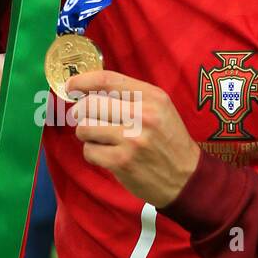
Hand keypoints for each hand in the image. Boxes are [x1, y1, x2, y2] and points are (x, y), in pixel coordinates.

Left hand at [68, 70, 200, 207]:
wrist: (186, 177)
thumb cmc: (168, 140)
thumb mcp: (160, 109)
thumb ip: (130, 96)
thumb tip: (89, 90)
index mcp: (152, 97)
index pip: (107, 80)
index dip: (83, 81)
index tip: (71, 86)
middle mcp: (142, 115)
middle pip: (90, 105)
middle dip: (80, 112)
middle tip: (84, 119)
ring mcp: (131, 140)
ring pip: (85, 128)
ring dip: (86, 134)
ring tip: (100, 139)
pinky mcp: (121, 162)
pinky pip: (89, 151)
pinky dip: (93, 153)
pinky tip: (107, 155)